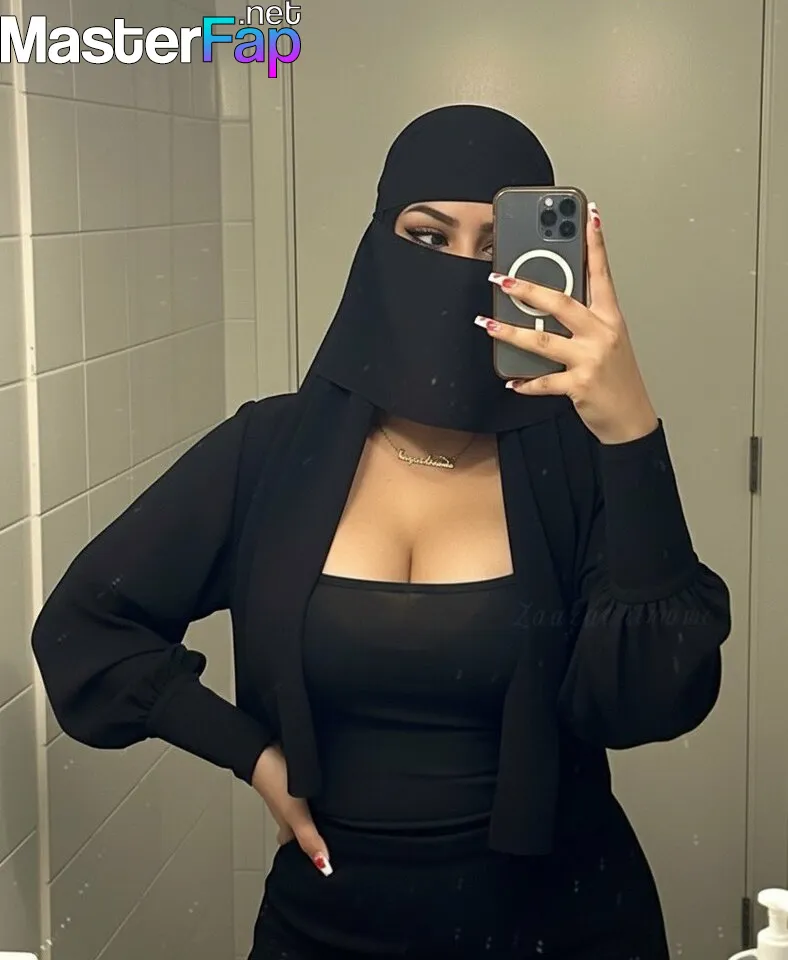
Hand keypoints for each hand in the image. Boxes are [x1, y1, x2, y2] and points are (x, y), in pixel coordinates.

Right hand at [251, 745, 332, 875]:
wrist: (263, 747)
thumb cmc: (273, 781)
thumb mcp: (295, 814)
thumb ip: (308, 837)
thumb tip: (323, 866)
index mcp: (286, 823)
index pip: (292, 844)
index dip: (303, 852)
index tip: (317, 859)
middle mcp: (288, 809)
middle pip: (299, 826)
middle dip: (312, 831)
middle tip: (328, 836)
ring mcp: (290, 792)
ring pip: (302, 808)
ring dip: (314, 811)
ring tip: (333, 814)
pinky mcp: (295, 776)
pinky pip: (306, 790)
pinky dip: (314, 793)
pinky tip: (325, 788)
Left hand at [479, 202, 658, 444]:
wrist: (631, 419)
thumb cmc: (617, 379)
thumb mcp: (609, 342)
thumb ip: (583, 321)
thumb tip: (546, 305)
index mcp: (610, 318)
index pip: (602, 273)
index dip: (595, 243)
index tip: (588, 215)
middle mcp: (602, 334)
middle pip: (561, 302)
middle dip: (527, 289)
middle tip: (501, 279)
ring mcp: (591, 359)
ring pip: (543, 340)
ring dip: (511, 332)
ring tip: (489, 324)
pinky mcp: (580, 385)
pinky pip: (544, 382)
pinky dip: (525, 382)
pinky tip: (512, 381)